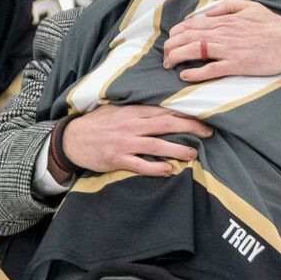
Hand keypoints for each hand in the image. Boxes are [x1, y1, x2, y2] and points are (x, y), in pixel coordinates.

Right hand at [58, 105, 213, 176]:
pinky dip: (156, 167)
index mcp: (133, 111)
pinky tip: (169, 170)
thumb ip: (137, 109)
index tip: (204, 116)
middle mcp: (131, 125)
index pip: (164, 110)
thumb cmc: (96, 124)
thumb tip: (161, 109)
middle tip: (208, 133)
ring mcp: (125, 142)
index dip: (185, 113)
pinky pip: (140, 164)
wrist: (71, 139)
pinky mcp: (117, 159)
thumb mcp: (116, 109)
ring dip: (177, 149)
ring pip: (157, 145)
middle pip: (166, 124)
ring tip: (193, 153)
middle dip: (190, 127)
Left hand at [163, 0, 280, 82]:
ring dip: (177, 58)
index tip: (170, 39)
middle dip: (171, 46)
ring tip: (168, 64)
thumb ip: (227, 6)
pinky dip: (195, 73)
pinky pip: (211, 69)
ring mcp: (230, 49)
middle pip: (188, 37)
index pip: (192, 24)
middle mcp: (224, 33)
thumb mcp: (249, 6)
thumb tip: (206, 11)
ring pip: (194, 51)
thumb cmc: (273, 25)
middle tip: (164, 55)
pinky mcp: (237, 65)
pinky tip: (184, 75)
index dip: (177, 32)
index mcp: (225, 19)